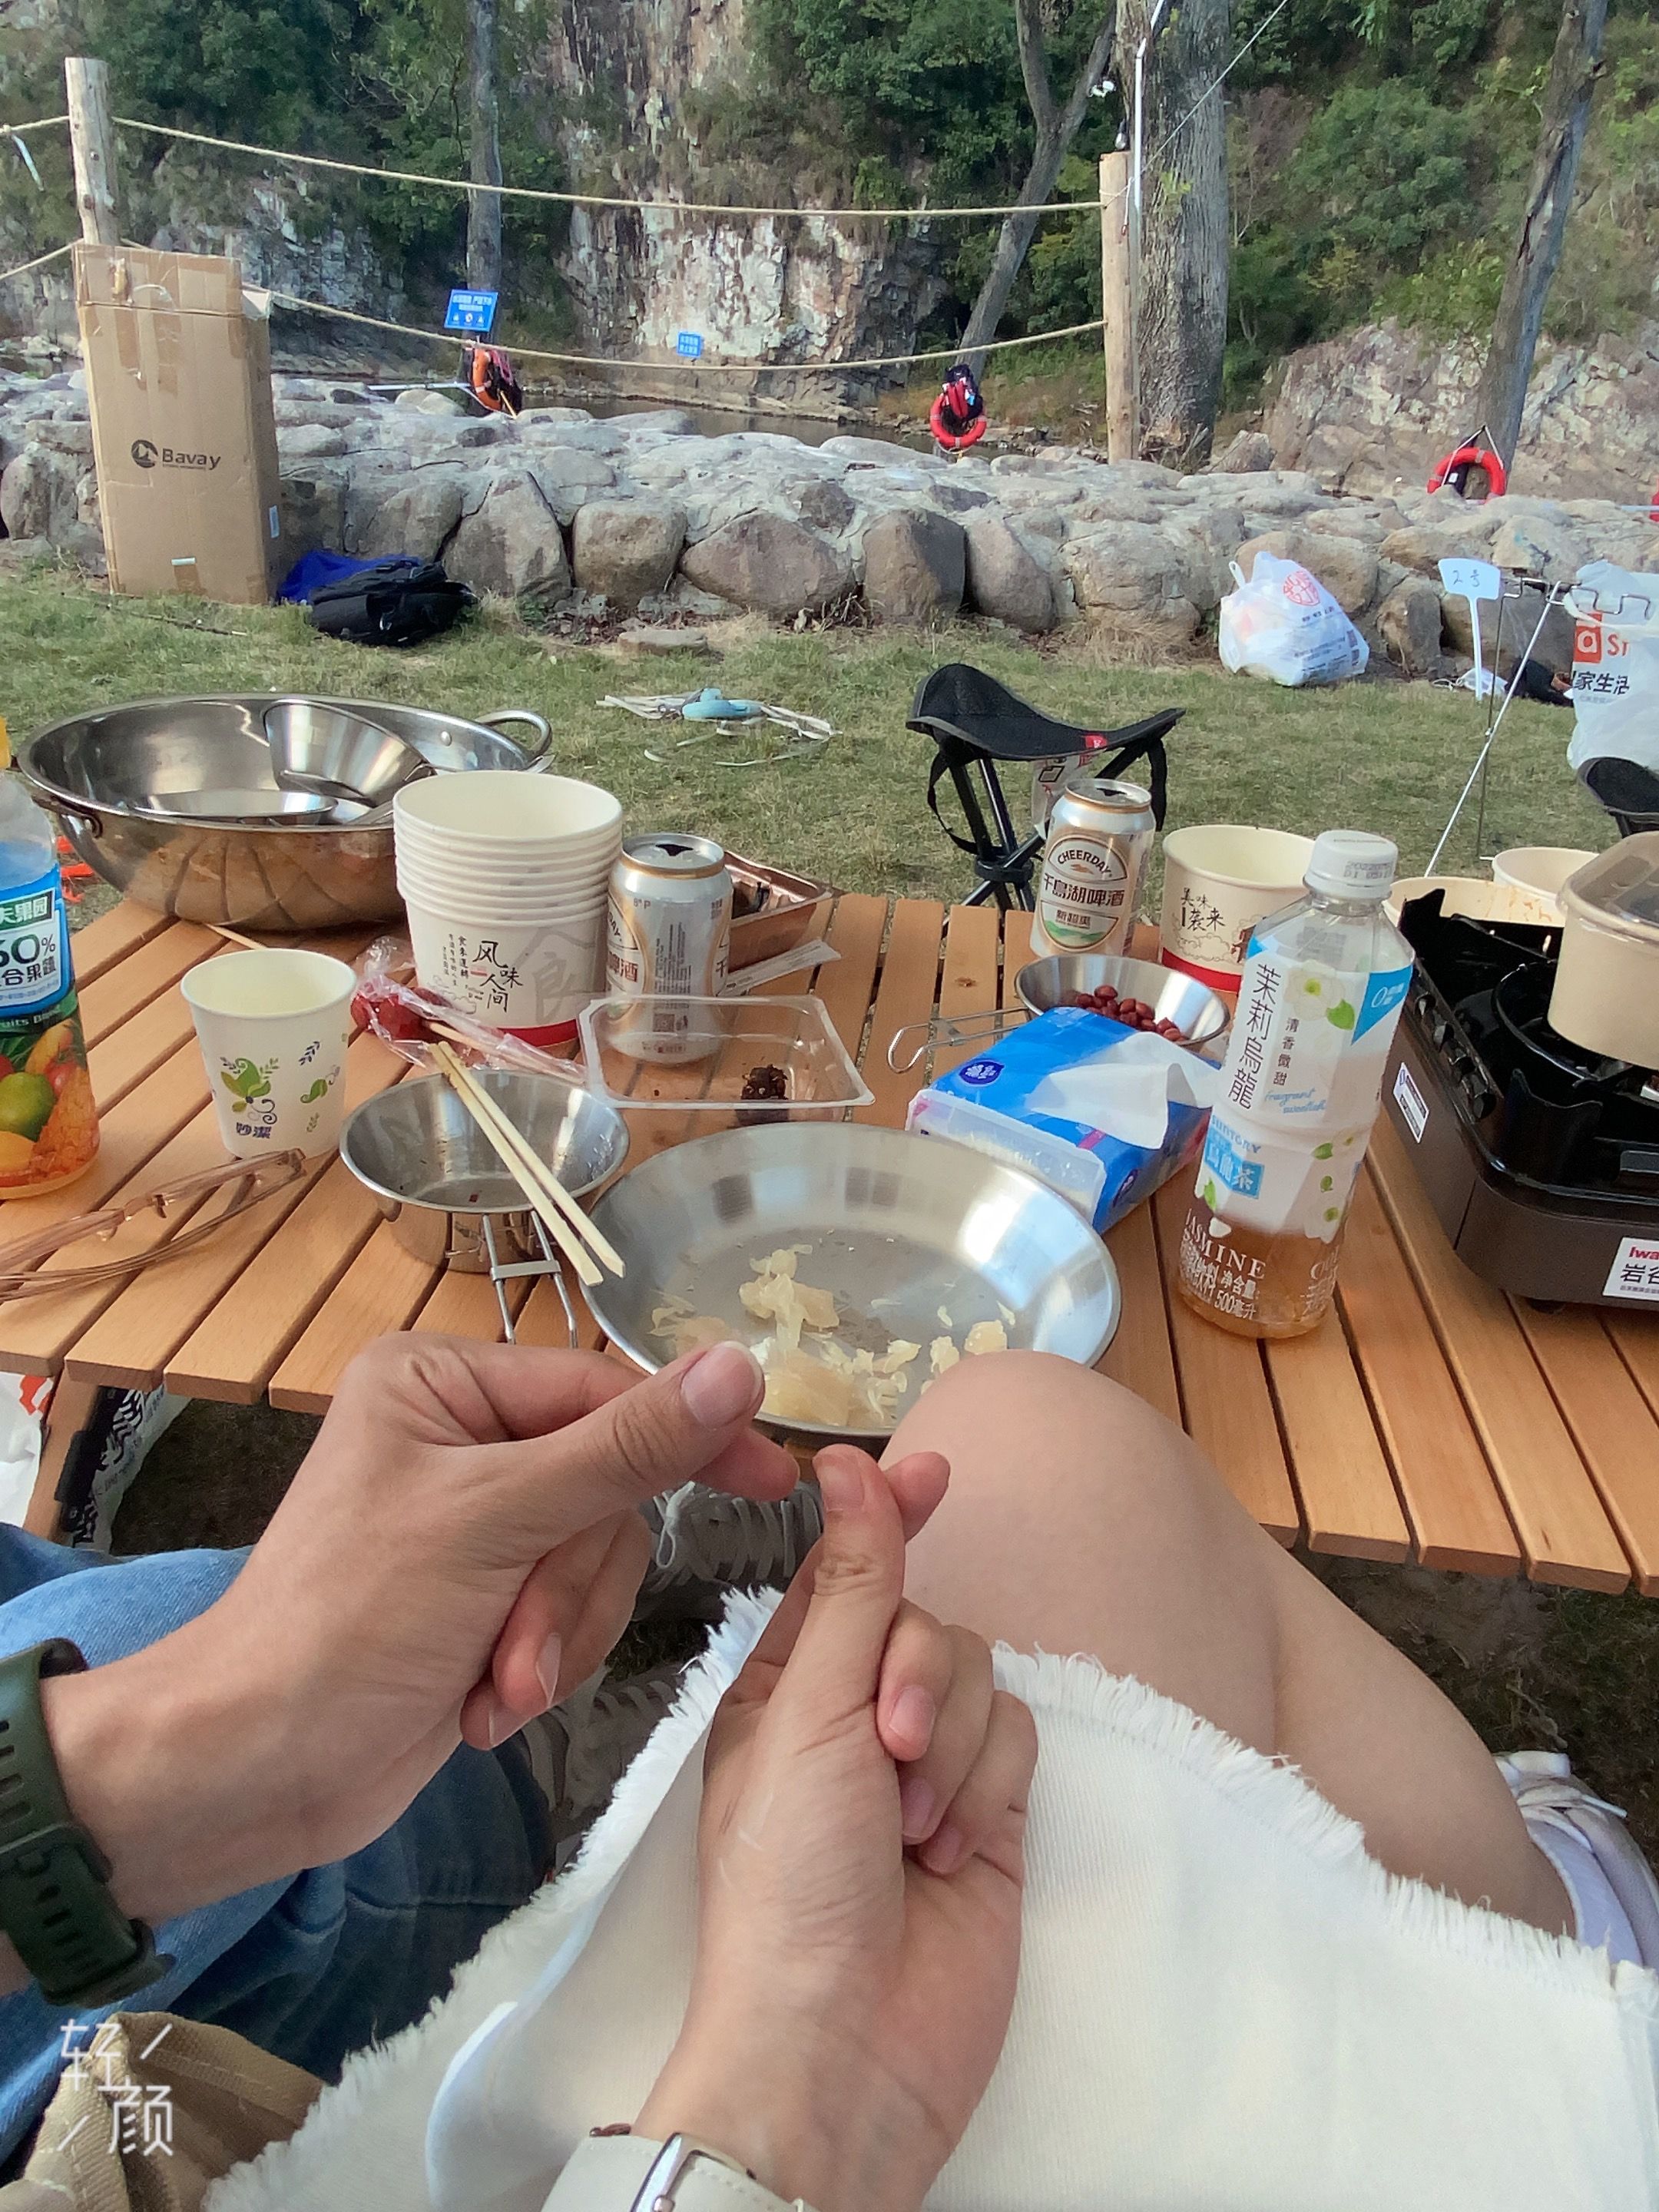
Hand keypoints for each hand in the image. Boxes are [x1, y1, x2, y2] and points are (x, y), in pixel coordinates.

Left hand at [44, 1334, 797, 1928]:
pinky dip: (539, 1666)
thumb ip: (628, 1448)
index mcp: (441, 1380)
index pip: (604, 1391)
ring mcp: (472, 1522)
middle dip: (569, 1588)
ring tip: (496, 1688)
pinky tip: (480, 1704)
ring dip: (555, 1638)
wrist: (259, 1770)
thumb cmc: (351, 1624)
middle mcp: (459, 1436)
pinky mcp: (481, 1599)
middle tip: (520, 1649)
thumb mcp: (500, 1522)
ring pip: (596, 1560)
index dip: (687, 1438)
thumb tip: (743, 1365)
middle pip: (607, 1488)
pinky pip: (570, 1613)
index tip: (774, 1479)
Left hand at [638, 1447, 1036, 2211]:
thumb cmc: (789, 1881)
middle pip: (927, 1619)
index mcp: (786, 1686)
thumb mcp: (810, 1711)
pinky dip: (989, 1786)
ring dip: (954, 1744)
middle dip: (921, 1675)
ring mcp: (926, 1766)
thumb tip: (850, 1463)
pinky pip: (1019, 1737)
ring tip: (914, 1826)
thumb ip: (856, 1584)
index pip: (848, 1570)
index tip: (937, 1465)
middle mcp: (856, 1715)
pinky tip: (953, 1851)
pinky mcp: (988, 1813)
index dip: (890, 1517)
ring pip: (982, 1674)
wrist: (845, 2043)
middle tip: (890, 1748)